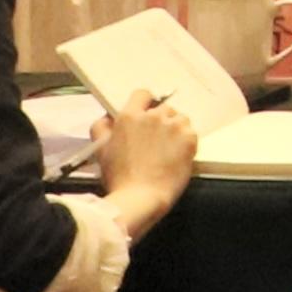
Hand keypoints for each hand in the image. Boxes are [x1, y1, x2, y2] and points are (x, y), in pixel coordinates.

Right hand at [92, 92, 197, 229]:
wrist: (140, 197)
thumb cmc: (118, 177)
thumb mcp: (101, 149)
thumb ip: (102, 127)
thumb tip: (108, 117)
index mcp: (130, 116)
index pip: (142, 94)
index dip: (144, 103)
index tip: (145, 115)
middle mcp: (153, 116)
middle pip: (162, 108)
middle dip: (160, 121)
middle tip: (155, 140)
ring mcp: (173, 126)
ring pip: (179, 118)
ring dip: (175, 129)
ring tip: (167, 148)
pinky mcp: (190, 138)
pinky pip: (190, 131)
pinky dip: (186, 141)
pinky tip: (177, 155)